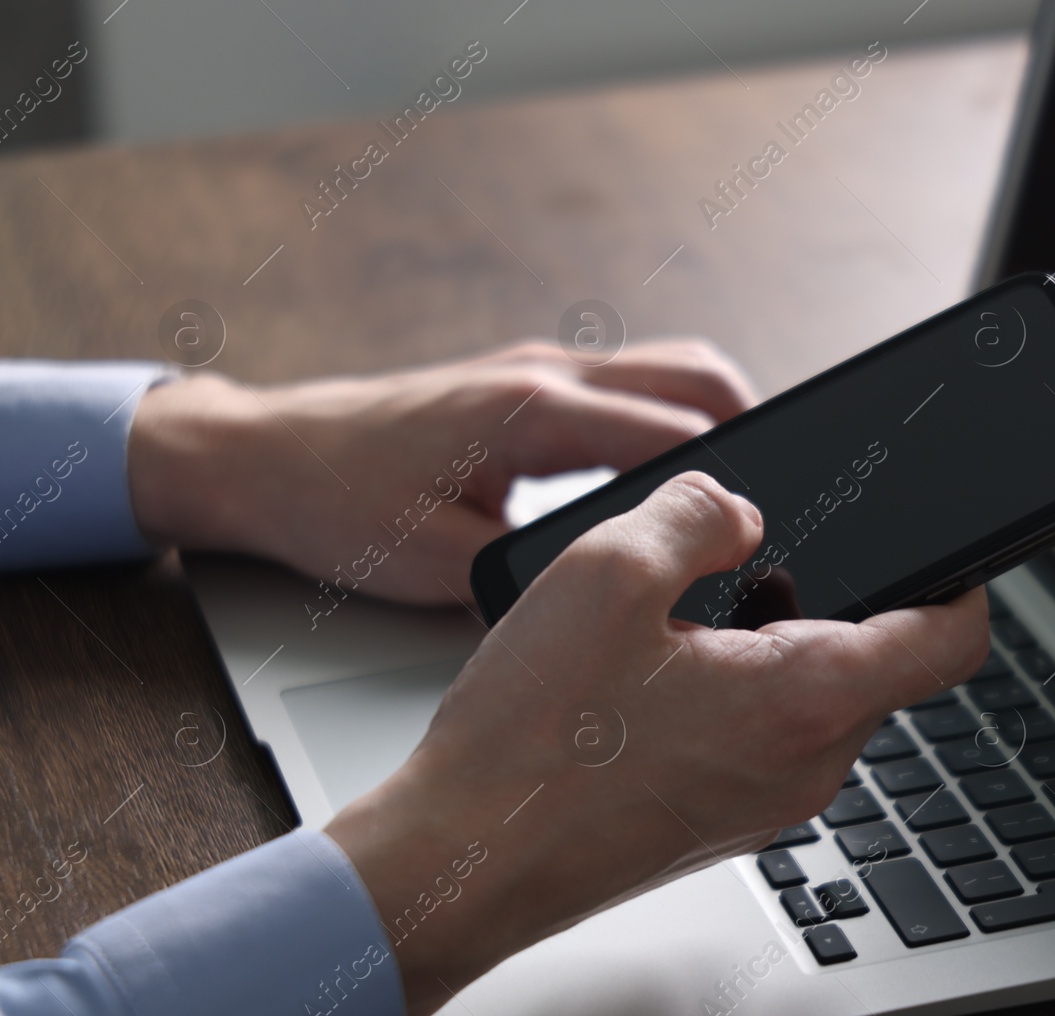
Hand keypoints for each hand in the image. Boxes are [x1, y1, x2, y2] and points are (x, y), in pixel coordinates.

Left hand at [127, 338, 756, 602]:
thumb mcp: (435, 567)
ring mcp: (539, 368)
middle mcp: (546, 375)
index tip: (773, 525)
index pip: (670, 432)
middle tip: (788, 495)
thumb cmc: (338, 506)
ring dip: (717, 413)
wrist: (266, 455)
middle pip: (694, 373)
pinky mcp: (528, 382)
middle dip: (754, 426)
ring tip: (745, 489)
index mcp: (531, 414)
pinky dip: (673, 416)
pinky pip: (630, 383)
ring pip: (668, 368)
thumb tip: (612, 608)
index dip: (731, 482)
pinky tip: (674, 478)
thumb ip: (532, 580)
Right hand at [323, 472, 988, 1015]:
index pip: (954, 639)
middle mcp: (807, 765)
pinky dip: (735, 688)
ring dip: (770, 641)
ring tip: (680, 617)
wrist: (460, 859)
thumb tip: (739, 508)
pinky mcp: (723, 818)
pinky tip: (652, 669)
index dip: (964, 577)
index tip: (942, 544)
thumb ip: (700, 511)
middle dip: (828, 595)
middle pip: (877, 660)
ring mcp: (767, 802)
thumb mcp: (610, 570)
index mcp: (809, 699)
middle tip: (742, 564)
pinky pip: (766, 735)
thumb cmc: (531, 741)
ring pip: (814, 696)